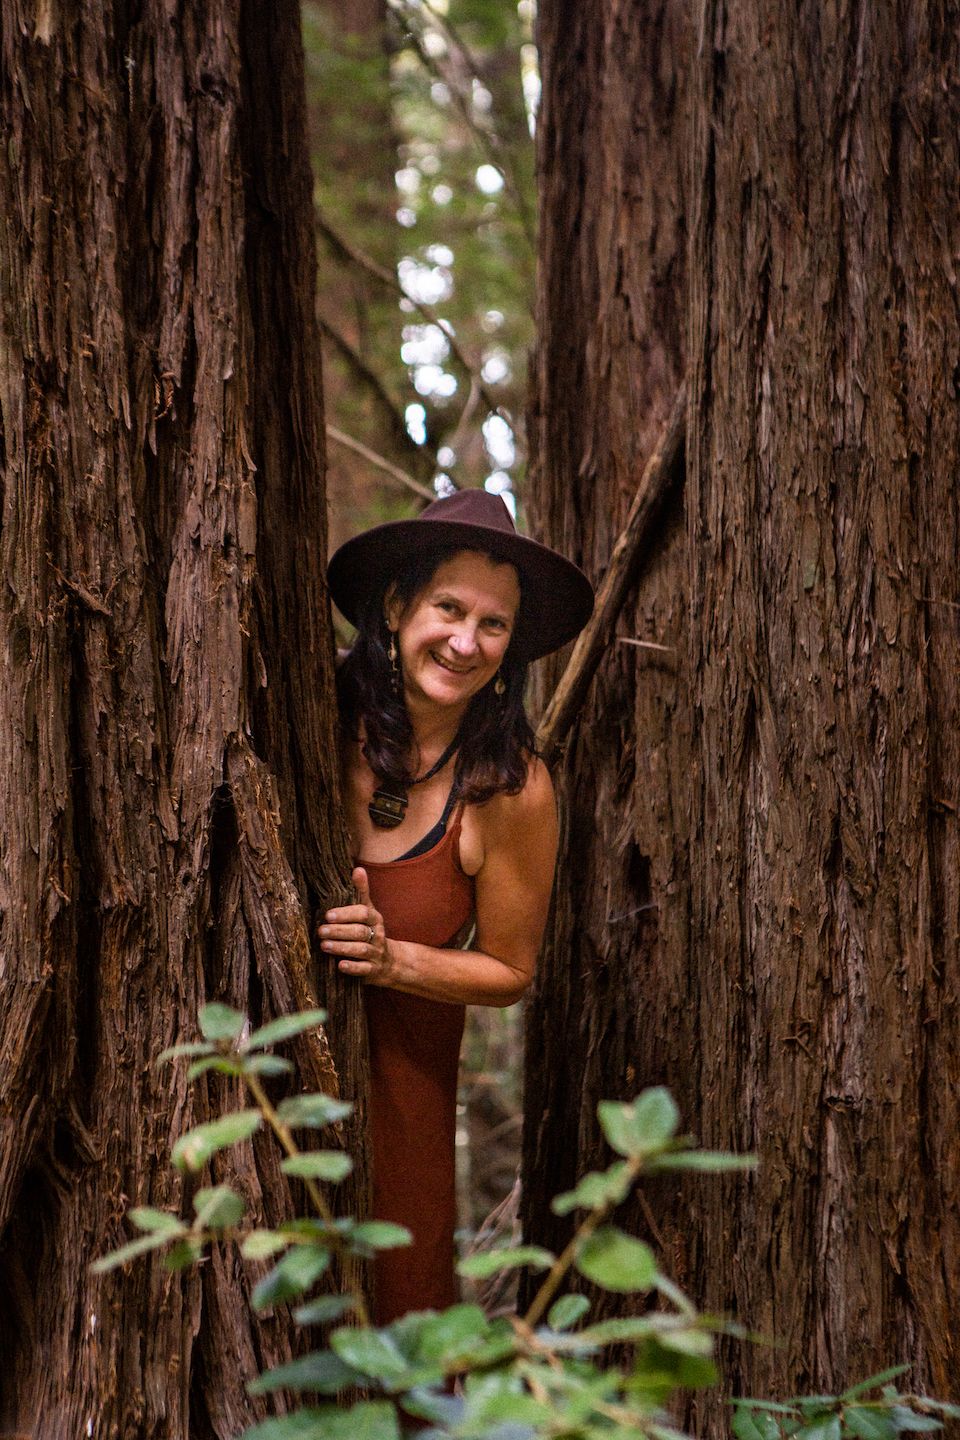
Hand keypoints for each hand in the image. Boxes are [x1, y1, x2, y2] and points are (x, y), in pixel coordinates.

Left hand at [316, 867, 390, 983]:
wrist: (390, 961)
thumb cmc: (371, 931)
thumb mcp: (368, 911)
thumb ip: (361, 892)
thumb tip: (358, 869)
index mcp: (375, 919)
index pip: (363, 913)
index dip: (346, 914)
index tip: (328, 915)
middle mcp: (378, 935)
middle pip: (360, 932)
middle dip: (340, 931)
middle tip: (321, 931)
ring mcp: (376, 953)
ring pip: (361, 950)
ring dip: (342, 948)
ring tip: (324, 946)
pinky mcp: (373, 970)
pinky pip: (364, 970)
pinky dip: (353, 968)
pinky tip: (340, 965)